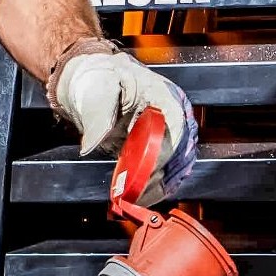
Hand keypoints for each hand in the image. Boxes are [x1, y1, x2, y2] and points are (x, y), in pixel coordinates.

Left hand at [50, 42, 196, 202]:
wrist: (93, 81)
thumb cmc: (99, 78)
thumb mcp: (97, 89)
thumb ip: (97, 115)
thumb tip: (92, 143)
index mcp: (164, 95)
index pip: (176, 125)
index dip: (166, 148)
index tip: (150, 167)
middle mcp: (174, 114)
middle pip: (182, 148)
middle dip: (165, 173)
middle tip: (143, 189)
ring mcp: (169, 133)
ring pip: (178, 164)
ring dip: (163, 183)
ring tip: (141, 197)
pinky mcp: (159, 148)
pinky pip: (167, 170)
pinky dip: (157, 185)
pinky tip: (143, 195)